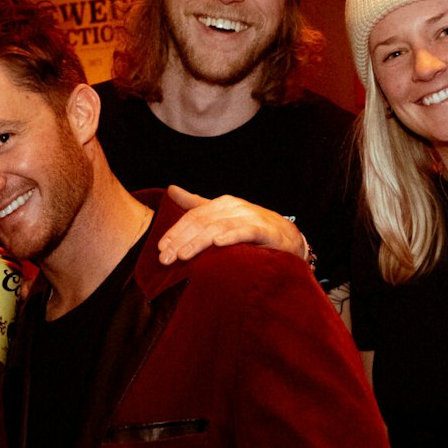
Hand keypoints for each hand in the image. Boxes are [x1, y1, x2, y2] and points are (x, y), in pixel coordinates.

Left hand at [155, 187, 306, 264]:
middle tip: (165, 258)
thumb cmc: (251, 226)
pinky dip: (231, 236)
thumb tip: (171, 189)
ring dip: (198, 242)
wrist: (287, 236)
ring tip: (183, 255)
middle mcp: (234, 207)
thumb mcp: (222, 215)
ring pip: (219, 227)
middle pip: (202, 222)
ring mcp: (250, 217)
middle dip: (181, 240)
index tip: (160, 248)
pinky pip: (246, 232)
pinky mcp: (265, 231)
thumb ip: (196, 204)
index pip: (193, 216)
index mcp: (222, 204)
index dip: (175, 231)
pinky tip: (218, 243)